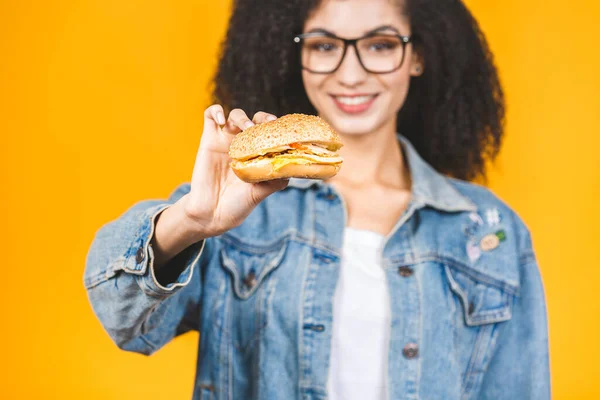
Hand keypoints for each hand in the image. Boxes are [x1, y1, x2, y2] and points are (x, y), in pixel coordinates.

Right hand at [180, 105, 287, 237]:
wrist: (212, 215)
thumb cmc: (237, 205)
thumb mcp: (260, 193)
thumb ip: (275, 181)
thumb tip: (291, 170)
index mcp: (258, 155)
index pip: (270, 133)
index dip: (277, 128)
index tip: (283, 130)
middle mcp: (243, 145)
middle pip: (256, 119)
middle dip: (263, 118)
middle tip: (268, 124)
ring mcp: (225, 141)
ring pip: (236, 115)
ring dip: (243, 117)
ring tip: (246, 127)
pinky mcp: (208, 140)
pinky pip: (210, 115)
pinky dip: (215, 111)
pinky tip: (221, 120)